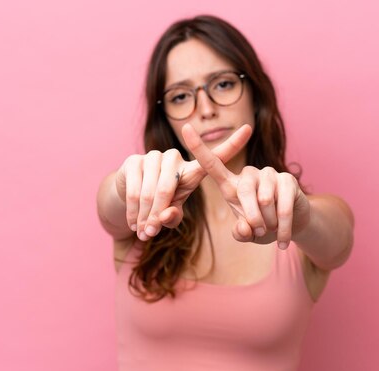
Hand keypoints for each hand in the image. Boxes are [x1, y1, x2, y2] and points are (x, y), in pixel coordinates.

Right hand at [115, 124, 251, 240]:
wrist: (128, 194)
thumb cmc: (159, 204)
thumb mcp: (171, 213)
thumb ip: (173, 217)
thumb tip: (165, 216)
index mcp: (192, 170)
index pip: (215, 157)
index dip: (232, 144)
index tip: (249, 129)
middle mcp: (174, 158)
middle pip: (168, 189)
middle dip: (158, 215)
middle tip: (152, 233)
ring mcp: (152, 157)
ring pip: (149, 193)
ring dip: (144, 217)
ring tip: (143, 232)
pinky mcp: (133, 161)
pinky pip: (134, 191)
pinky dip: (133, 212)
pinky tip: (133, 223)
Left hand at [182, 123, 310, 248]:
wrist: (291, 225)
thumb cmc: (263, 227)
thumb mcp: (247, 233)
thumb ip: (240, 233)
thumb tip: (243, 228)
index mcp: (231, 184)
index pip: (211, 163)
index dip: (198, 147)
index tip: (186, 127)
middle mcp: (248, 174)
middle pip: (244, 191)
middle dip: (252, 217)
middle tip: (259, 231)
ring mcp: (269, 174)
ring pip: (265, 199)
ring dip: (269, 222)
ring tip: (272, 228)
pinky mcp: (288, 179)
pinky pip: (283, 204)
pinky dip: (283, 226)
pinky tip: (284, 238)